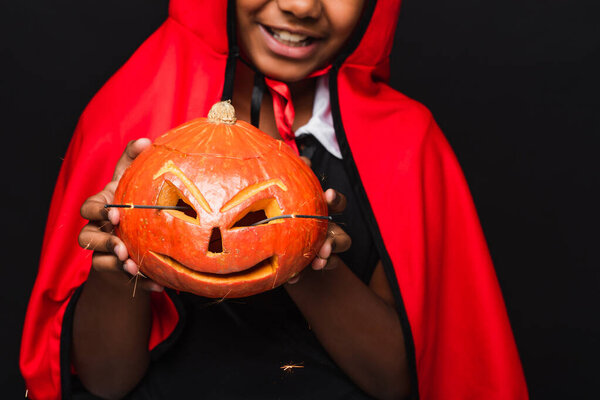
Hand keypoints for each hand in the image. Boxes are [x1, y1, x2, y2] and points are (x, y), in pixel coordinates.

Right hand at [78, 139, 162, 291]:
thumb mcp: (130, 182)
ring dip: (118, 263)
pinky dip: (140, 282)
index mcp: (102, 207)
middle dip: (103, 241)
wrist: (129, 236)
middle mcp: (96, 229)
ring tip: (133, 266)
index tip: (114, 212)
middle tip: (121, 245)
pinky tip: (158, 284)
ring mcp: (102, 251)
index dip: (98, 210)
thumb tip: (146, 140)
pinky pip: (123, 278)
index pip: (89, 207)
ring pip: (100, 259)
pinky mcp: (112, 270)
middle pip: (87, 237)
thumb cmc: (130, 204)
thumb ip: (132, 160)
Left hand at [288, 157, 351, 283]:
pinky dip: (302, 274)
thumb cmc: (278, 199)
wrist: (261, 224)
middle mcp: (324, 229)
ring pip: (331, 257)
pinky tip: (292, 277)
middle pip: (342, 237)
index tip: (327, 196)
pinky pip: (307, 271)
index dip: (335, 200)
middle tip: (326, 246)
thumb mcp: (283, 182)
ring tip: (317, 263)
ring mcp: (317, 248)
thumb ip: (293, 170)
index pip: (337, 203)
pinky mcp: (303, 263)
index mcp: (321, 209)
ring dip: (326, 260)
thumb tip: (297, 155)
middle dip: (336, 242)